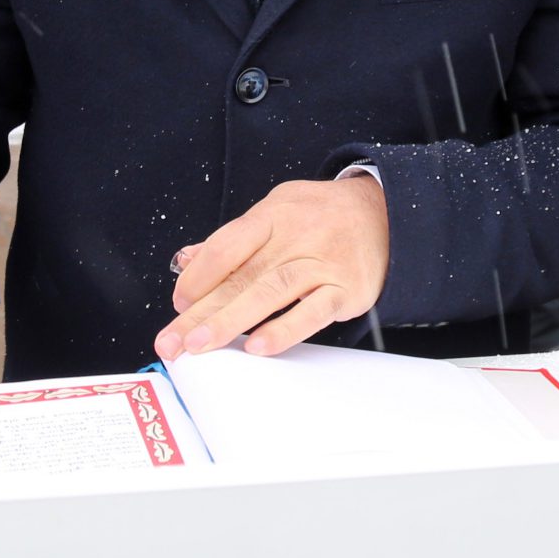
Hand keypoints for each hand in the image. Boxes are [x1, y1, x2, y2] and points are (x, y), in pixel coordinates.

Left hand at [155, 173, 388, 360]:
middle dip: (201, 312)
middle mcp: (295, 236)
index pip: (226, 246)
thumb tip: (187, 261)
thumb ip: (232, 239)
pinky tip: (259, 346)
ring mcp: (322, 263)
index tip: (179, 305)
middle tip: (172, 342)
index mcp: (272, 215)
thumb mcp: (276, 211)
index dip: (198, 277)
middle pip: (240, 276)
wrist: (386, 212)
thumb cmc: (322, 216)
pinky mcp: (346, 289)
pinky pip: (313, 311)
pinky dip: (285, 330)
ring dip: (231, 321)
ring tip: (201, 346)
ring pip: (270, 292)